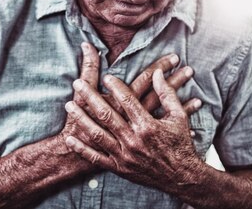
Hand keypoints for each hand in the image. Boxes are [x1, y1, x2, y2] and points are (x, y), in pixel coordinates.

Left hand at [58, 43, 198, 159]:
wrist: (182, 178)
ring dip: (82, 119)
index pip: (128, 101)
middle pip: (107, 115)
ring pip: (98, 135)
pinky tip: (70, 138)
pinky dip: (82, 149)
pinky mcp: (120, 168)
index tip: (105, 76)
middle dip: (90, 97)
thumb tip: (158, 73)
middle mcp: (134, 141)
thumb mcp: (179, 117)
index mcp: (148, 126)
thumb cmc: (180, 144)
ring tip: (69, 105)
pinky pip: (97, 158)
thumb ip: (167, 94)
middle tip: (77, 84)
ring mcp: (125, 155)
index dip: (116, 87)